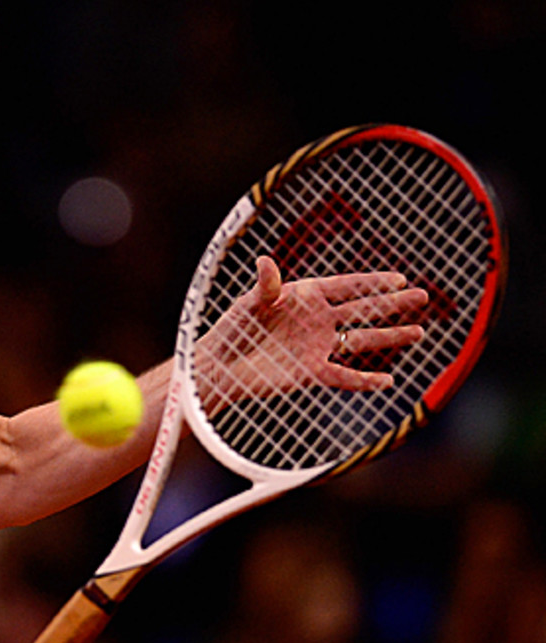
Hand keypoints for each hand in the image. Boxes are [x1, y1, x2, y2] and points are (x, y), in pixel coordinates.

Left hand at [198, 256, 427, 405]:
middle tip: (422, 296)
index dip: (373, 282)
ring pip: (361, 340)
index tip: (400, 278)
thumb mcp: (249, 304)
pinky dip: (365, 380)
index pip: (346, 286)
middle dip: (393, 304)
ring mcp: (317, 347)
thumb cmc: (232, 330)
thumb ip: (265, 286)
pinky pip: (344, 376)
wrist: (220, 367)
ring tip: (419, 332)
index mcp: (305, 297)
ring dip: (390, 337)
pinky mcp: (311, 373)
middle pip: (363, 310)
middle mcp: (316, 321)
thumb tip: (265, 261)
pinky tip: (388, 381)